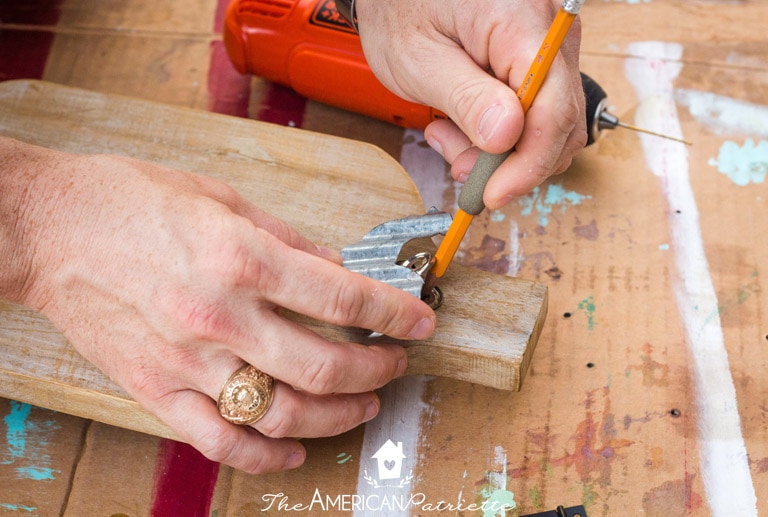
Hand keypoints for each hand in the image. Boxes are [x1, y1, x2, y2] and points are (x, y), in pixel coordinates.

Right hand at [0, 137, 435, 473]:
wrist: (48, 228)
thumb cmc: (130, 201)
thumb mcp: (221, 198)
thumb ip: (286, 240)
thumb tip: (335, 269)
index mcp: (241, 258)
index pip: (343, 299)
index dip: (394, 314)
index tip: (420, 321)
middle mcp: (220, 316)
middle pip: (324, 368)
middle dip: (377, 369)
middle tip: (395, 362)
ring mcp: (187, 361)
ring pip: (282, 414)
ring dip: (338, 417)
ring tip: (364, 404)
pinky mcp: (157, 390)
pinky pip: (220, 442)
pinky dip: (267, 455)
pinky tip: (296, 449)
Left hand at [357, 0, 586, 208]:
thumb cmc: (401, 10)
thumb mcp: (420, 60)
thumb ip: (466, 98)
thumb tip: (507, 136)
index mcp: (520, 21)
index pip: (552, 108)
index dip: (528, 163)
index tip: (495, 193)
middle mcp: (549, 32)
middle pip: (559, 123)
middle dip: (510, 161)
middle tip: (460, 166)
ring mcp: (547, 48)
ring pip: (549, 126)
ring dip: (501, 151)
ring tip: (448, 136)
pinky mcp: (537, 63)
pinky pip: (535, 114)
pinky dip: (501, 135)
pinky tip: (461, 125)